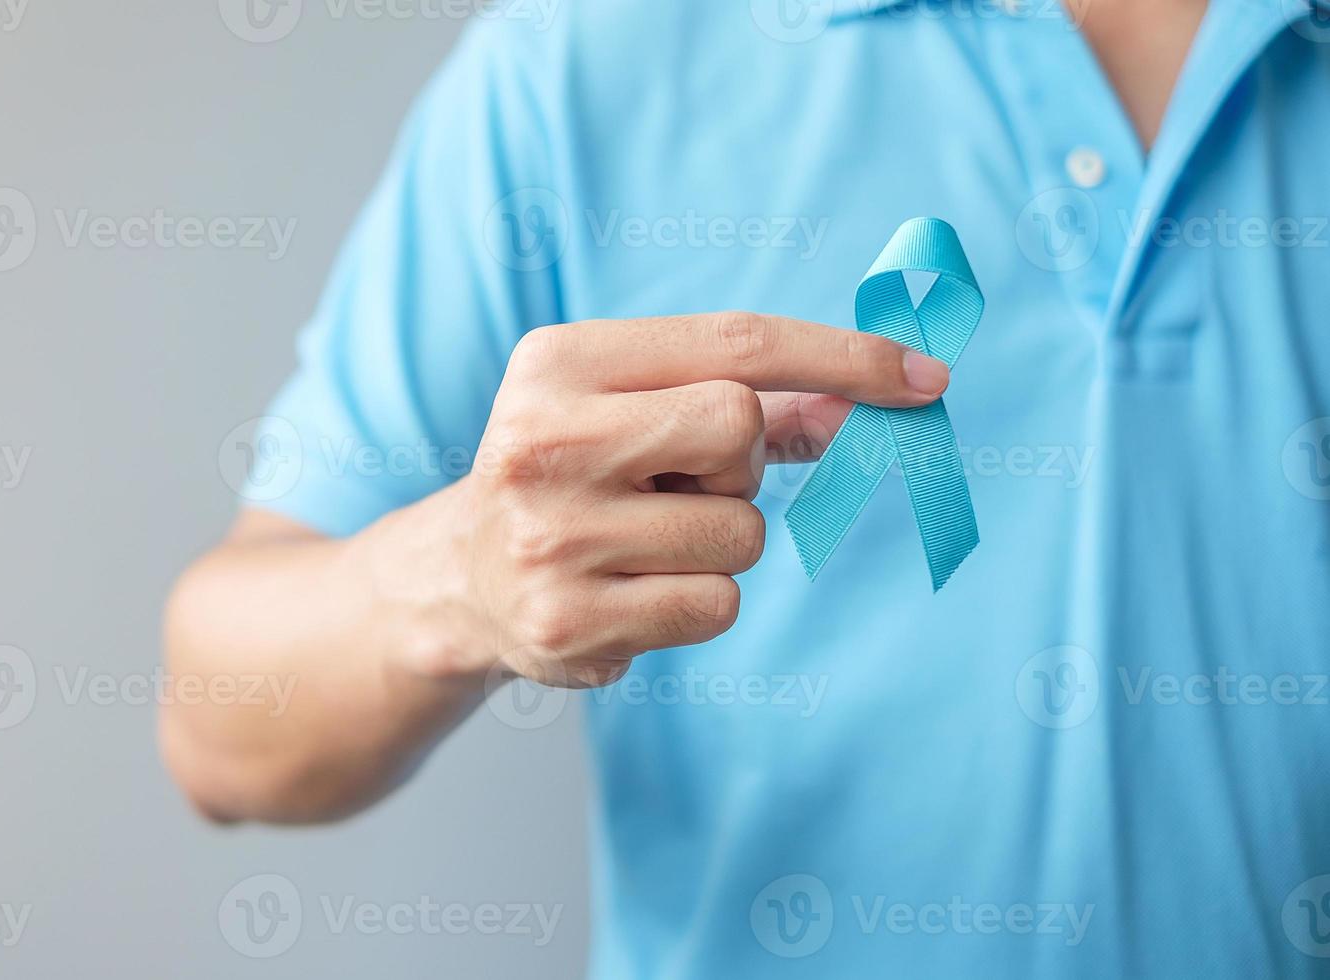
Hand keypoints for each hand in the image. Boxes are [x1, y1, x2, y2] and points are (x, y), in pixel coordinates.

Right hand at [444, 312, 949, 688]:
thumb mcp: (637, 408)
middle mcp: (542, 444)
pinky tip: (634, 589)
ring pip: (740, 533)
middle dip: (740, 461)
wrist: (462, 577)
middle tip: (681, 479)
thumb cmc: (574, 471)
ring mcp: (551, 539)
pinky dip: (700, 599)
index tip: (924, 376)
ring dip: (720, 538)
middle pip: (739, 426)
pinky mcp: (570, 623)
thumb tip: (875, 397)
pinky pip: (717, 605)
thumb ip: (752, 399)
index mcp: (557, 364)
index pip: (732, 344)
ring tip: (645, 538)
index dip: (842, 356)